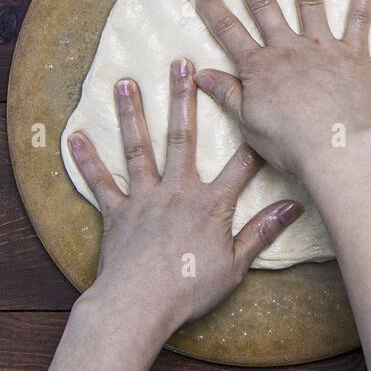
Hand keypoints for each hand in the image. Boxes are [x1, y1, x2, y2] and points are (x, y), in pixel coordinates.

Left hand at [66, 58, 302, 334]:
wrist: (138, 307)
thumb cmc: (190, 290)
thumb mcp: (236, 265)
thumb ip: (263, 231)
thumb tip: (295, 206)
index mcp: (211, 205)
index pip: (242, 164)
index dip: (256, 137)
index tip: (263, 108)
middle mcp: (177, 191)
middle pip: (182, 137)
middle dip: (183, 98)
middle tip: (181, 63)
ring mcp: (143, 199)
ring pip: (138, 149)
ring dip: (132, 114)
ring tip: (126, 82)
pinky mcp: (116, 214)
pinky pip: (100, 182)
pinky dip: (87, 159)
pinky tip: (75, 136)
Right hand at [182, 0, 370, 186]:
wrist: (334, 149)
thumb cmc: (290, 143)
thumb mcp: (248, 122)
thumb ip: (226, 94)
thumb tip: (198, 73)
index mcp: (259, 67)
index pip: (227, 29)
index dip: (209, 3)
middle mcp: (287, 49)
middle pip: (263, 4)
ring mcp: (321, 48)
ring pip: (309, 0)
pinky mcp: (353, 54)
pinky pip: (359, 19)